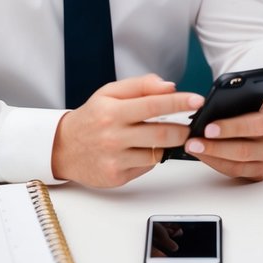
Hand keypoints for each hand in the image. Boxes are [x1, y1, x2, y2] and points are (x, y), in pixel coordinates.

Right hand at [51, 74, 203, 186]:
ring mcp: (115, 159)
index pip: (154, 104)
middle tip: (191, 125)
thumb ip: (141, 86)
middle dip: (183, 129)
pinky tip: (146, 149)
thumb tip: (170, 86)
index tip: (198, 100)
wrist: (63, 148)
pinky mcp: (117, 177)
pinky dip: (153, 157)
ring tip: (173, 136)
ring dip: (171, 145)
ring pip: (157, 153)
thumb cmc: (92, 117)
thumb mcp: (110, 93)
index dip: (179, 102)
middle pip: (161, 133)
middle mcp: (113, 136)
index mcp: (112, 111)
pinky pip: (146, 167)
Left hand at [183, 97, 262, 180]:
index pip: (252, 126)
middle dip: (215, 148)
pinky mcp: (259, 173)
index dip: (230, 128)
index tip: (207, 128)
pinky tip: (202, 156)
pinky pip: (234, 173)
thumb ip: (235, 105)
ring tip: (192, 149)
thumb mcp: (252, 101)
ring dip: (211, 158)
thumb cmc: (258, 111)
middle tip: (193, 142)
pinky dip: (216, 165)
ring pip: (237, 166)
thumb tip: (206, 111)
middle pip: (243, 151)